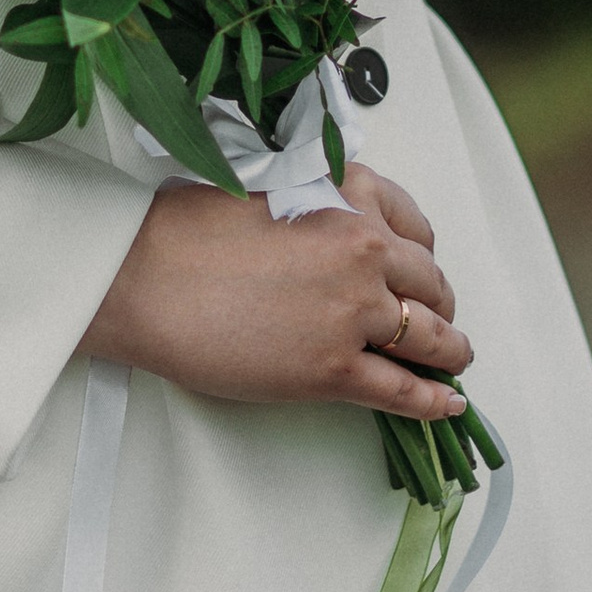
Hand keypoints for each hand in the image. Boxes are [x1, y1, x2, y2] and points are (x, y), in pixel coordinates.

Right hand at [80, 161, 473, 419]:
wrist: (140, 277)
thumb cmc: (182, 230)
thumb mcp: (265, 187)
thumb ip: (314, 208)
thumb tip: (327, 236)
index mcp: (348, 193)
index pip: (417, 229)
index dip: (423, 257)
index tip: (420, 271)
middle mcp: (364, 248)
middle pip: (430, 284)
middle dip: (436, 305)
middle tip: (432, 320)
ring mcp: (353, 312)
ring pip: (430, 338)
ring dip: (449, 353)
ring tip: (451, 362)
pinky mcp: (334, 370)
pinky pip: (403, 391)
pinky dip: (432, 402)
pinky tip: (446, 404)